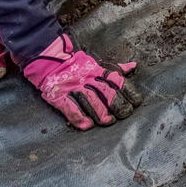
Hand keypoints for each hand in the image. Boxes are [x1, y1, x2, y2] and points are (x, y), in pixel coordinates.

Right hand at [22, 35, 140, 130]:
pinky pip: (70, 107)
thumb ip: (115, 69)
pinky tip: (87, 125)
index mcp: (97, 71)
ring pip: (90, 100)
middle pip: (106, 91)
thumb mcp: (97, 64)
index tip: (136, 102)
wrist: (49, 61)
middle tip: (124, 113)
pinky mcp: (59, 95)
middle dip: (117, 104)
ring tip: (108, 121)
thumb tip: (134, 66)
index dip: (128, 91)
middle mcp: (87, 78)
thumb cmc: (77, 66)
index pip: (116, 80)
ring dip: (101, 112)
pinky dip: (79, 117)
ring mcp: (73, 87)